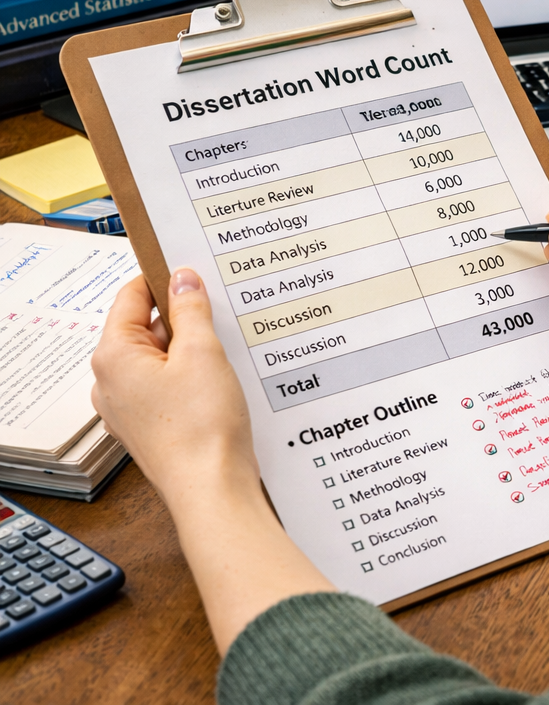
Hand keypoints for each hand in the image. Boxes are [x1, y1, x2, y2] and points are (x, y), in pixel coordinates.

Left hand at [91, 270, 334, 654]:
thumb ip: (191, 307)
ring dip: (192, 346)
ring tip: (228, 343)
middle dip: (184, 314)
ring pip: (161, 357)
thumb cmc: (202, 425)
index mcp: (114, 356)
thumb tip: (182, 278)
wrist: (212, 489)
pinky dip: (192, 373)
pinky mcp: (152, 426)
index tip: (194, 268)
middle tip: (221, 305)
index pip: (131, 296)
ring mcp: (129, 407)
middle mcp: (112, 382)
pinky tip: (223, 375)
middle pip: (147, 327)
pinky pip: (168, 385)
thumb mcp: (201, 351)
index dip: (164, 277)